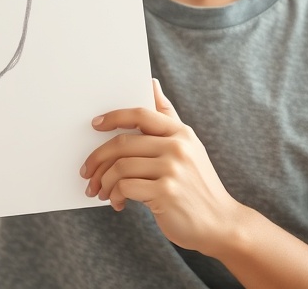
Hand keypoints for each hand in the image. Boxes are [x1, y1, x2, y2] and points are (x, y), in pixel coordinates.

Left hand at [80, 79, 243, 253]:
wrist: (220, 223)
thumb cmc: (197, 184)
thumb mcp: (189, 146)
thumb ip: (168, 116)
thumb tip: (151, 82)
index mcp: (181, 132)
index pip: (140, 114)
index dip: (113, 117)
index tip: (95, 124)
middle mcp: (177, 147)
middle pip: (122, 143)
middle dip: (97, 159)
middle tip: (87, 172)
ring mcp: (172, 169)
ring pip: (120, 167)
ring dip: (104, 182)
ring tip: (101, 192)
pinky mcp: (166, 193)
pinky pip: (126, 188)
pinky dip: (115, 196)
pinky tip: (117, 202)